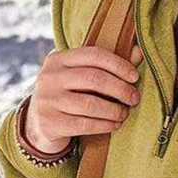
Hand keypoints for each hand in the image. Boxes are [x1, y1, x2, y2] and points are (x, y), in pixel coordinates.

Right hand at [25, 45, 144, 153]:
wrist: (38, 124)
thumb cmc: (68, 96)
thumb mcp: (79, 77)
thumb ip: (106, 66)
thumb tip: (139, 52)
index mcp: (58, 59)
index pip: (93, 54)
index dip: (118, 64)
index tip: (134, 77)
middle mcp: (50, 77)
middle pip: (94, 78)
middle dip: (120, 88)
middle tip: (134, 98)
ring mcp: (48, 100)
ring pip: (90, 104)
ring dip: (114, 110)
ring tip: (124, 113)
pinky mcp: (51, 123)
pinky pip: (85, 125)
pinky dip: (105, 125)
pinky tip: (115, 125)